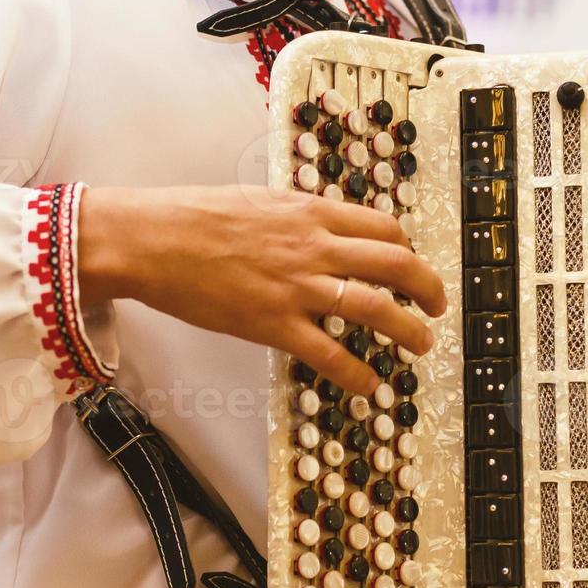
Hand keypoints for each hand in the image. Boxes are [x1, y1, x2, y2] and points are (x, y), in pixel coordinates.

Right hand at [76, 185, 446, 396]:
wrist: (151, 239)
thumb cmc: (193, 217)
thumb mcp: (258, 202)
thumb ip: (295, 218)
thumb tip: (316, 230)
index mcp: (310, 211)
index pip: (383, 228)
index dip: (407, 249)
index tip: (409, 265)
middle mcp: (314, 246)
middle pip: (397, 263)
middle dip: (428, 288)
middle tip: (436, 306)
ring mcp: (297, 287)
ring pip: (377, 307)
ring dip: (409, 329)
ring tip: (421, 344)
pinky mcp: (274, 324)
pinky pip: (331, 353)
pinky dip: (359, 373)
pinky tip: (370, 385)